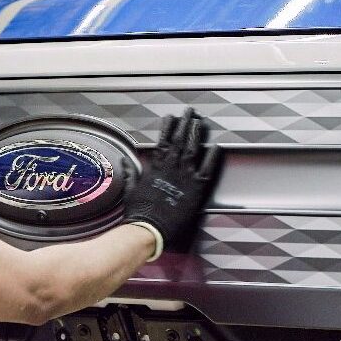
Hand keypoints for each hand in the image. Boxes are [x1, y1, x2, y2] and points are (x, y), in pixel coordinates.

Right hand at [123, 108, 221, 250]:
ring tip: (200, 122)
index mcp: (157, 167)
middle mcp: (171, 167)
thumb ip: (131, 173)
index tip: (171, 117)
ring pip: (192, 148)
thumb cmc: (139, 212)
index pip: (163, 141)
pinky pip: (207, 168)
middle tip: (190, 111)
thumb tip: (125, 160)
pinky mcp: (196, 188)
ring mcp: (184, 176)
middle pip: (179, 139)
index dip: (168, 127)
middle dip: (185, 123)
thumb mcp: (132, 189)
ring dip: (196, 133)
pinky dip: (212, 157)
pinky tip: (216, 146)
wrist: (149, 228)